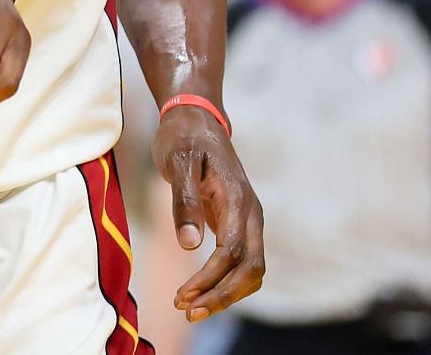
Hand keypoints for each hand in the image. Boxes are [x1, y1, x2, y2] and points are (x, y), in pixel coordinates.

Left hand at [154, 104, 264, 321]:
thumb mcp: (178, 162)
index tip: (184, 295)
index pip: (232, 251)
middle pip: (250, 268)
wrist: (197, 119)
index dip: (211, 278)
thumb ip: (184, 200)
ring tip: (190, 307)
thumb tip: (189, 244)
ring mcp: (248, 220)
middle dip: (221, 295)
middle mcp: (251, 213)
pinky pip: (242, 261)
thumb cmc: (184, 138)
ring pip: (251, 269)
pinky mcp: (239, 224)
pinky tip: (200, 291)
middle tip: (186, 311)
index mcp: (238, 199)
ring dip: (225, 293)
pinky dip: (226, 281)